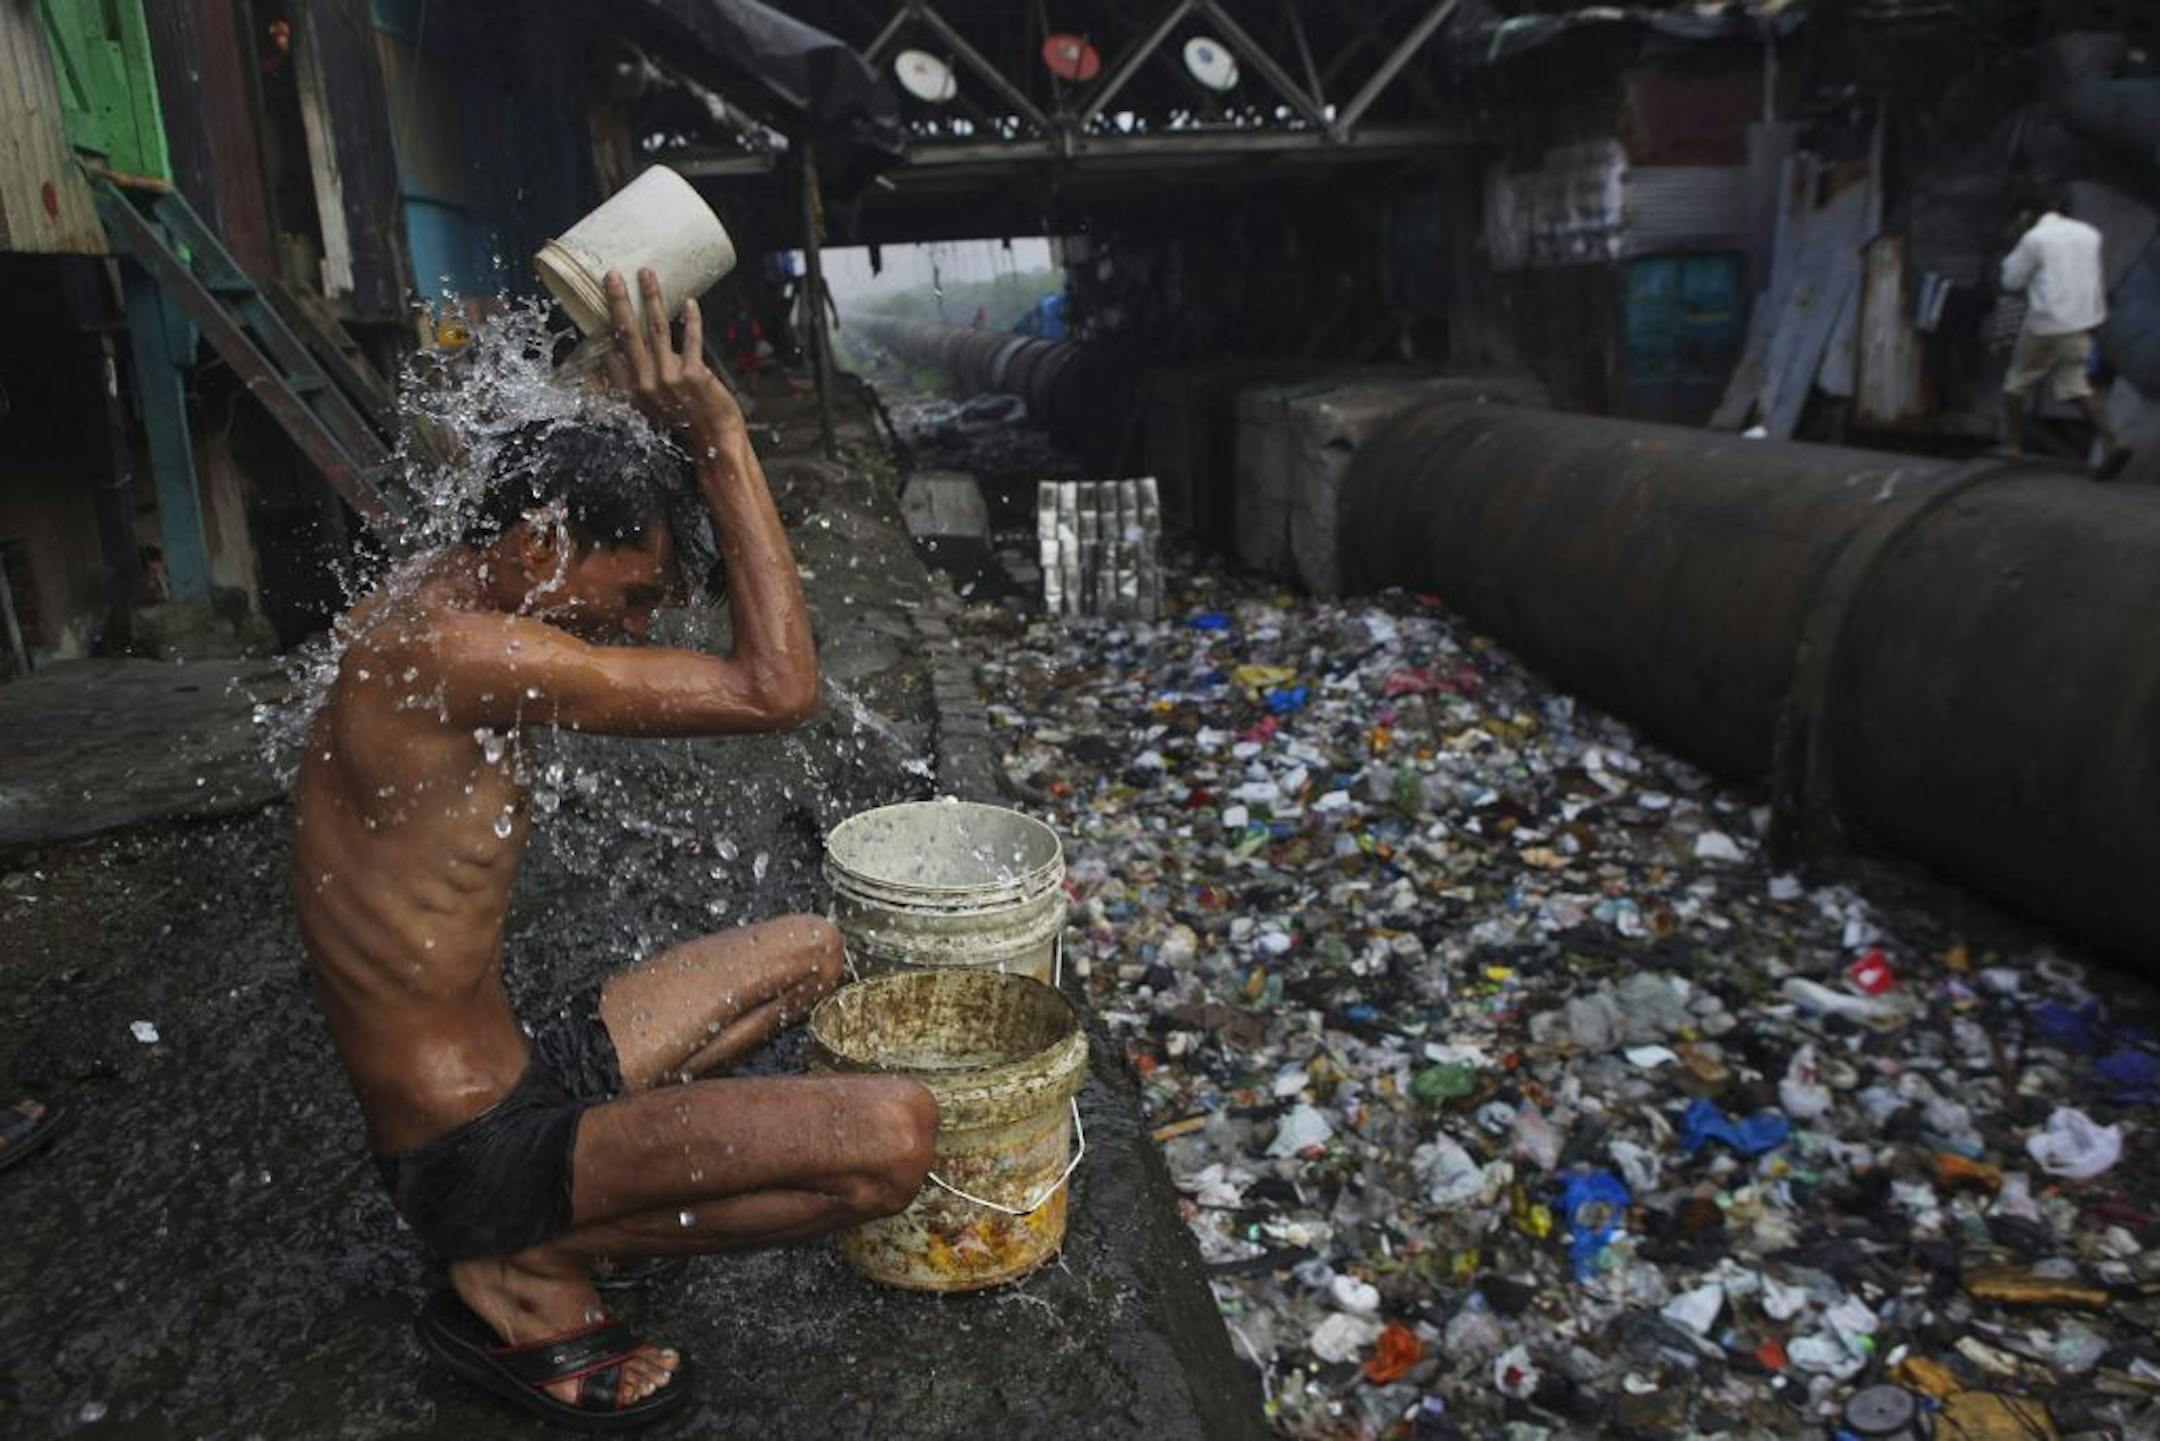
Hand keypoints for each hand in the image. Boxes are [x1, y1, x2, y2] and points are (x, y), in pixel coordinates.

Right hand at [603, 268, 743, 445]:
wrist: (714, 443)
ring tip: (647, 274)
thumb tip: (625, 355)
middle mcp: (645, 383)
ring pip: (656, 329)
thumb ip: (638, 381)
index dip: (603, 323)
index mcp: (631, 391)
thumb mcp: (650, 408)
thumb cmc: (684, 423)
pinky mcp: (694, 375)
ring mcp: (669, 378)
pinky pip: (692, 339)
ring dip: (652, 298)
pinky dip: (692, 319)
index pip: (610, 351)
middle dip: (619, 301)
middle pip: (627, 333)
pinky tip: (690, 302)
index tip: (599, 296)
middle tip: (613, 275)